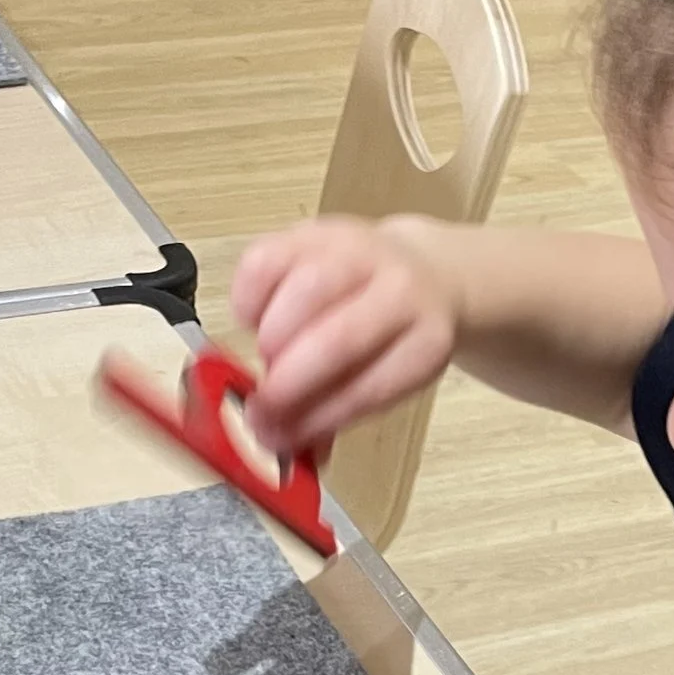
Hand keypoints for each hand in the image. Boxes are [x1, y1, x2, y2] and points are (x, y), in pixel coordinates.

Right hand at [230, 215, 459, 456]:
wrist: (419, 273)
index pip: (370, 388)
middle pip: (338, 339)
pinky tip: (257, 319)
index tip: (278, 437)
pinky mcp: (315, 229)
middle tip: (260, 408)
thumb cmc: (389, 340)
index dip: (317, 417)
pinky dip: (249, 299)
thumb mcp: (381, 382)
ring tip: (268, 359)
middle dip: (288, 383)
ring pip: (303, 292)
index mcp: (425, 344)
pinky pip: (266, 261)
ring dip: (271, 339)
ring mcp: (357, 252)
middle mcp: (400, 292)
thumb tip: (281, 445)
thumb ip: (332, 417)